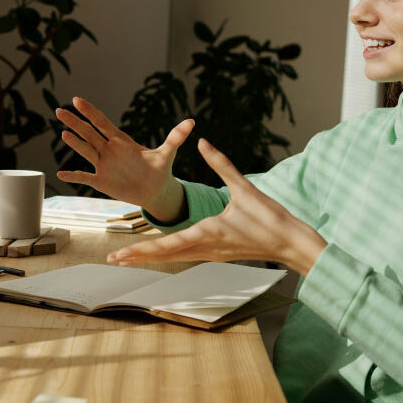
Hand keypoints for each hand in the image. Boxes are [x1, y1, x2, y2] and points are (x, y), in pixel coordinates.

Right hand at [55, 97, 193, 221]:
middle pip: (89, 134)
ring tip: (63, 133)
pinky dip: (74, 176)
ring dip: (74, 143)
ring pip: (85, 151)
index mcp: (122, 141)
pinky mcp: (102, 181)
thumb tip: (192, 122)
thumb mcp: (167, 153)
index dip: (90, 112)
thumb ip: (175, 137)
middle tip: (59, 111)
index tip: (77, 100)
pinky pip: (85, 177)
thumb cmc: (160, 170)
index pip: (102, 123)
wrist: (156, 191)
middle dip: (75, 123)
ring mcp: (103, 165)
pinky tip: (60, 173)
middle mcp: (109, 151)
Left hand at [106, 139, 326, 275]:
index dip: (142, 248)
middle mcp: (204, 248)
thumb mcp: (245, 188)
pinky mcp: (216, 254)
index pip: (168, 243)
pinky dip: (167, 255)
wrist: (291, 244)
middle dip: (137, 257)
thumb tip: (203, 142)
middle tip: (112, 260)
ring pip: (173, 258)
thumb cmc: (271, 219)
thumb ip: (222, 164)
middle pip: (164, 255)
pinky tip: (158, 254)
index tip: (121, 253)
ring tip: (127, 258)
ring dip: (150, 258)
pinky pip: (185, 256)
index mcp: (207, 233)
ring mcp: (210, 254)